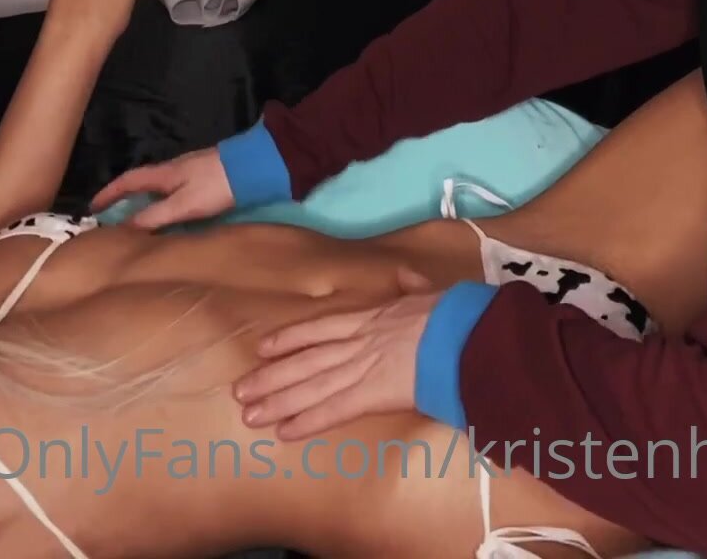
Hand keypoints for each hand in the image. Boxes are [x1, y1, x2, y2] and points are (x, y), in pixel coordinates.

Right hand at [90, 146, 232, 227]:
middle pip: (142, 183)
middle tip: (112, 220)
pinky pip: (174, 193)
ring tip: (138, 224)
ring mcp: (190, 173)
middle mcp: (173, 170)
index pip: (128, 181)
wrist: (255, 168)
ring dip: (145, 203)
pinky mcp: (205, 179)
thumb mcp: (182, 205)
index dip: (109, 193)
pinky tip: (170, 218)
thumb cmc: (216, 185)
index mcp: (163, 173)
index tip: (92, 207)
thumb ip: (155, 217)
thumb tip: (124, 229)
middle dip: (125, 199)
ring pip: (159, 189)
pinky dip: (163, 204)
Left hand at [232, 274, 438, 439]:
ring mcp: (363, 366)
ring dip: (279, 400)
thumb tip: (406, 274)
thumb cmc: (454, 313)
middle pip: (307, 360)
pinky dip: (308, 421)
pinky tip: (284, 432)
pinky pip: (335, 410)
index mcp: (372, 317)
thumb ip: (412, 286)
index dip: (290, 337)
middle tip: (240, 390)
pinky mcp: (374, 393)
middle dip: (272, 376)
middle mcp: (359, 341)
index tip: (262, 346)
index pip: (321, 327)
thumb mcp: (428, 291)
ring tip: (249, 414)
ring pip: (311, 385)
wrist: (466, 331)